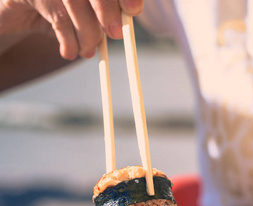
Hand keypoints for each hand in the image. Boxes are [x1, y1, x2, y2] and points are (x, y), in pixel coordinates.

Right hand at [0, 0, 143, 59]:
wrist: (17, 14)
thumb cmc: (59, 13)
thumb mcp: (85, 13)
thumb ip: (105, 15)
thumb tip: (121, 27)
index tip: (133, 10)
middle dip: (107, 10)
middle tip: (115, 34)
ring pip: (74, 2)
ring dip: (88, 33)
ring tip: (88, 52)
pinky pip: (57, 17)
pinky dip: (68, 40)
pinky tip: (70, 52)